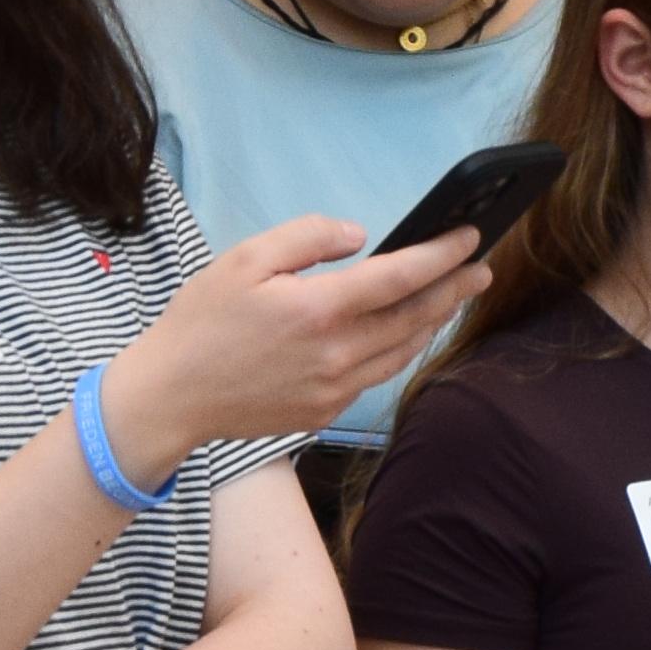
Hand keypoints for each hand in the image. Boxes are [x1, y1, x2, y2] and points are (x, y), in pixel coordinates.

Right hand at [102, 211, 487, 476]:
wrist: (169, 398)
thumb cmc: (201, 322)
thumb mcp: (245, 259)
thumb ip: (308, 238)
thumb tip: (360, 236)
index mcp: (319, 311)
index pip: (402, 277)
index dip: (443, 255)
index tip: (470, 238)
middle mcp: (336, 354)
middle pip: (415, 317)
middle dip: (454, 290)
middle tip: (481, 269)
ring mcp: (333, 389)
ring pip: (402, 352)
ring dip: (432, 322)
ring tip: (451, 297)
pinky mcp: (324, 412)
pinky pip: (375, 377)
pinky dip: (398, 351)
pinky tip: (403, 334)